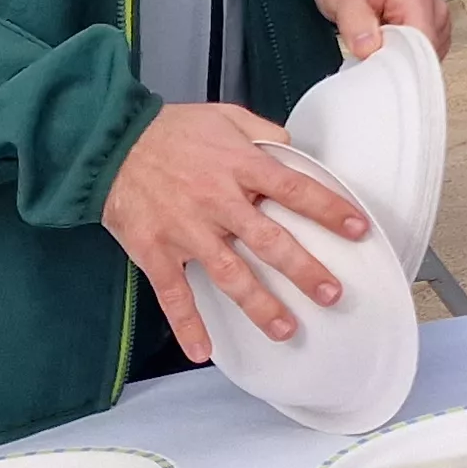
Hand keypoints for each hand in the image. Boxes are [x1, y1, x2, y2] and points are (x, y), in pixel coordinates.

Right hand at [103, 103, 370, 362]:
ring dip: (258, 305)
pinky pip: (173, 293)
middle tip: (332, 294)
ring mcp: (186, 230)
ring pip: (229, 274)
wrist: (108, 141)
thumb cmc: (172, 129)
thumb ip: (265, 134)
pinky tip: (203, 351)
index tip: (358, 229)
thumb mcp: (226, 116)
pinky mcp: (155, 251)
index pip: (294, 189)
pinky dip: (187, 324)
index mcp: (240, 166)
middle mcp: (218, 201)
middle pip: (268, 240)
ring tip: (286, 330)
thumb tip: (296, 151)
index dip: (328, 209)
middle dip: (302, 269)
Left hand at [312, 0, 448, 61]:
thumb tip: (368, 48)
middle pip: (427, 55)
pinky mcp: (432, 27)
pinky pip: (424, 54)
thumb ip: (355, 20)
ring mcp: (435, 18)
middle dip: (398, 65)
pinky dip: (405, 58)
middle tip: (366, 59)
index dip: (399, 64)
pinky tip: (386, 47)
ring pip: (427, 58)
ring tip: (374, 49)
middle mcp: (433, 7)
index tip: (373, 69)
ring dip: (401, 62)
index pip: (422, 45)